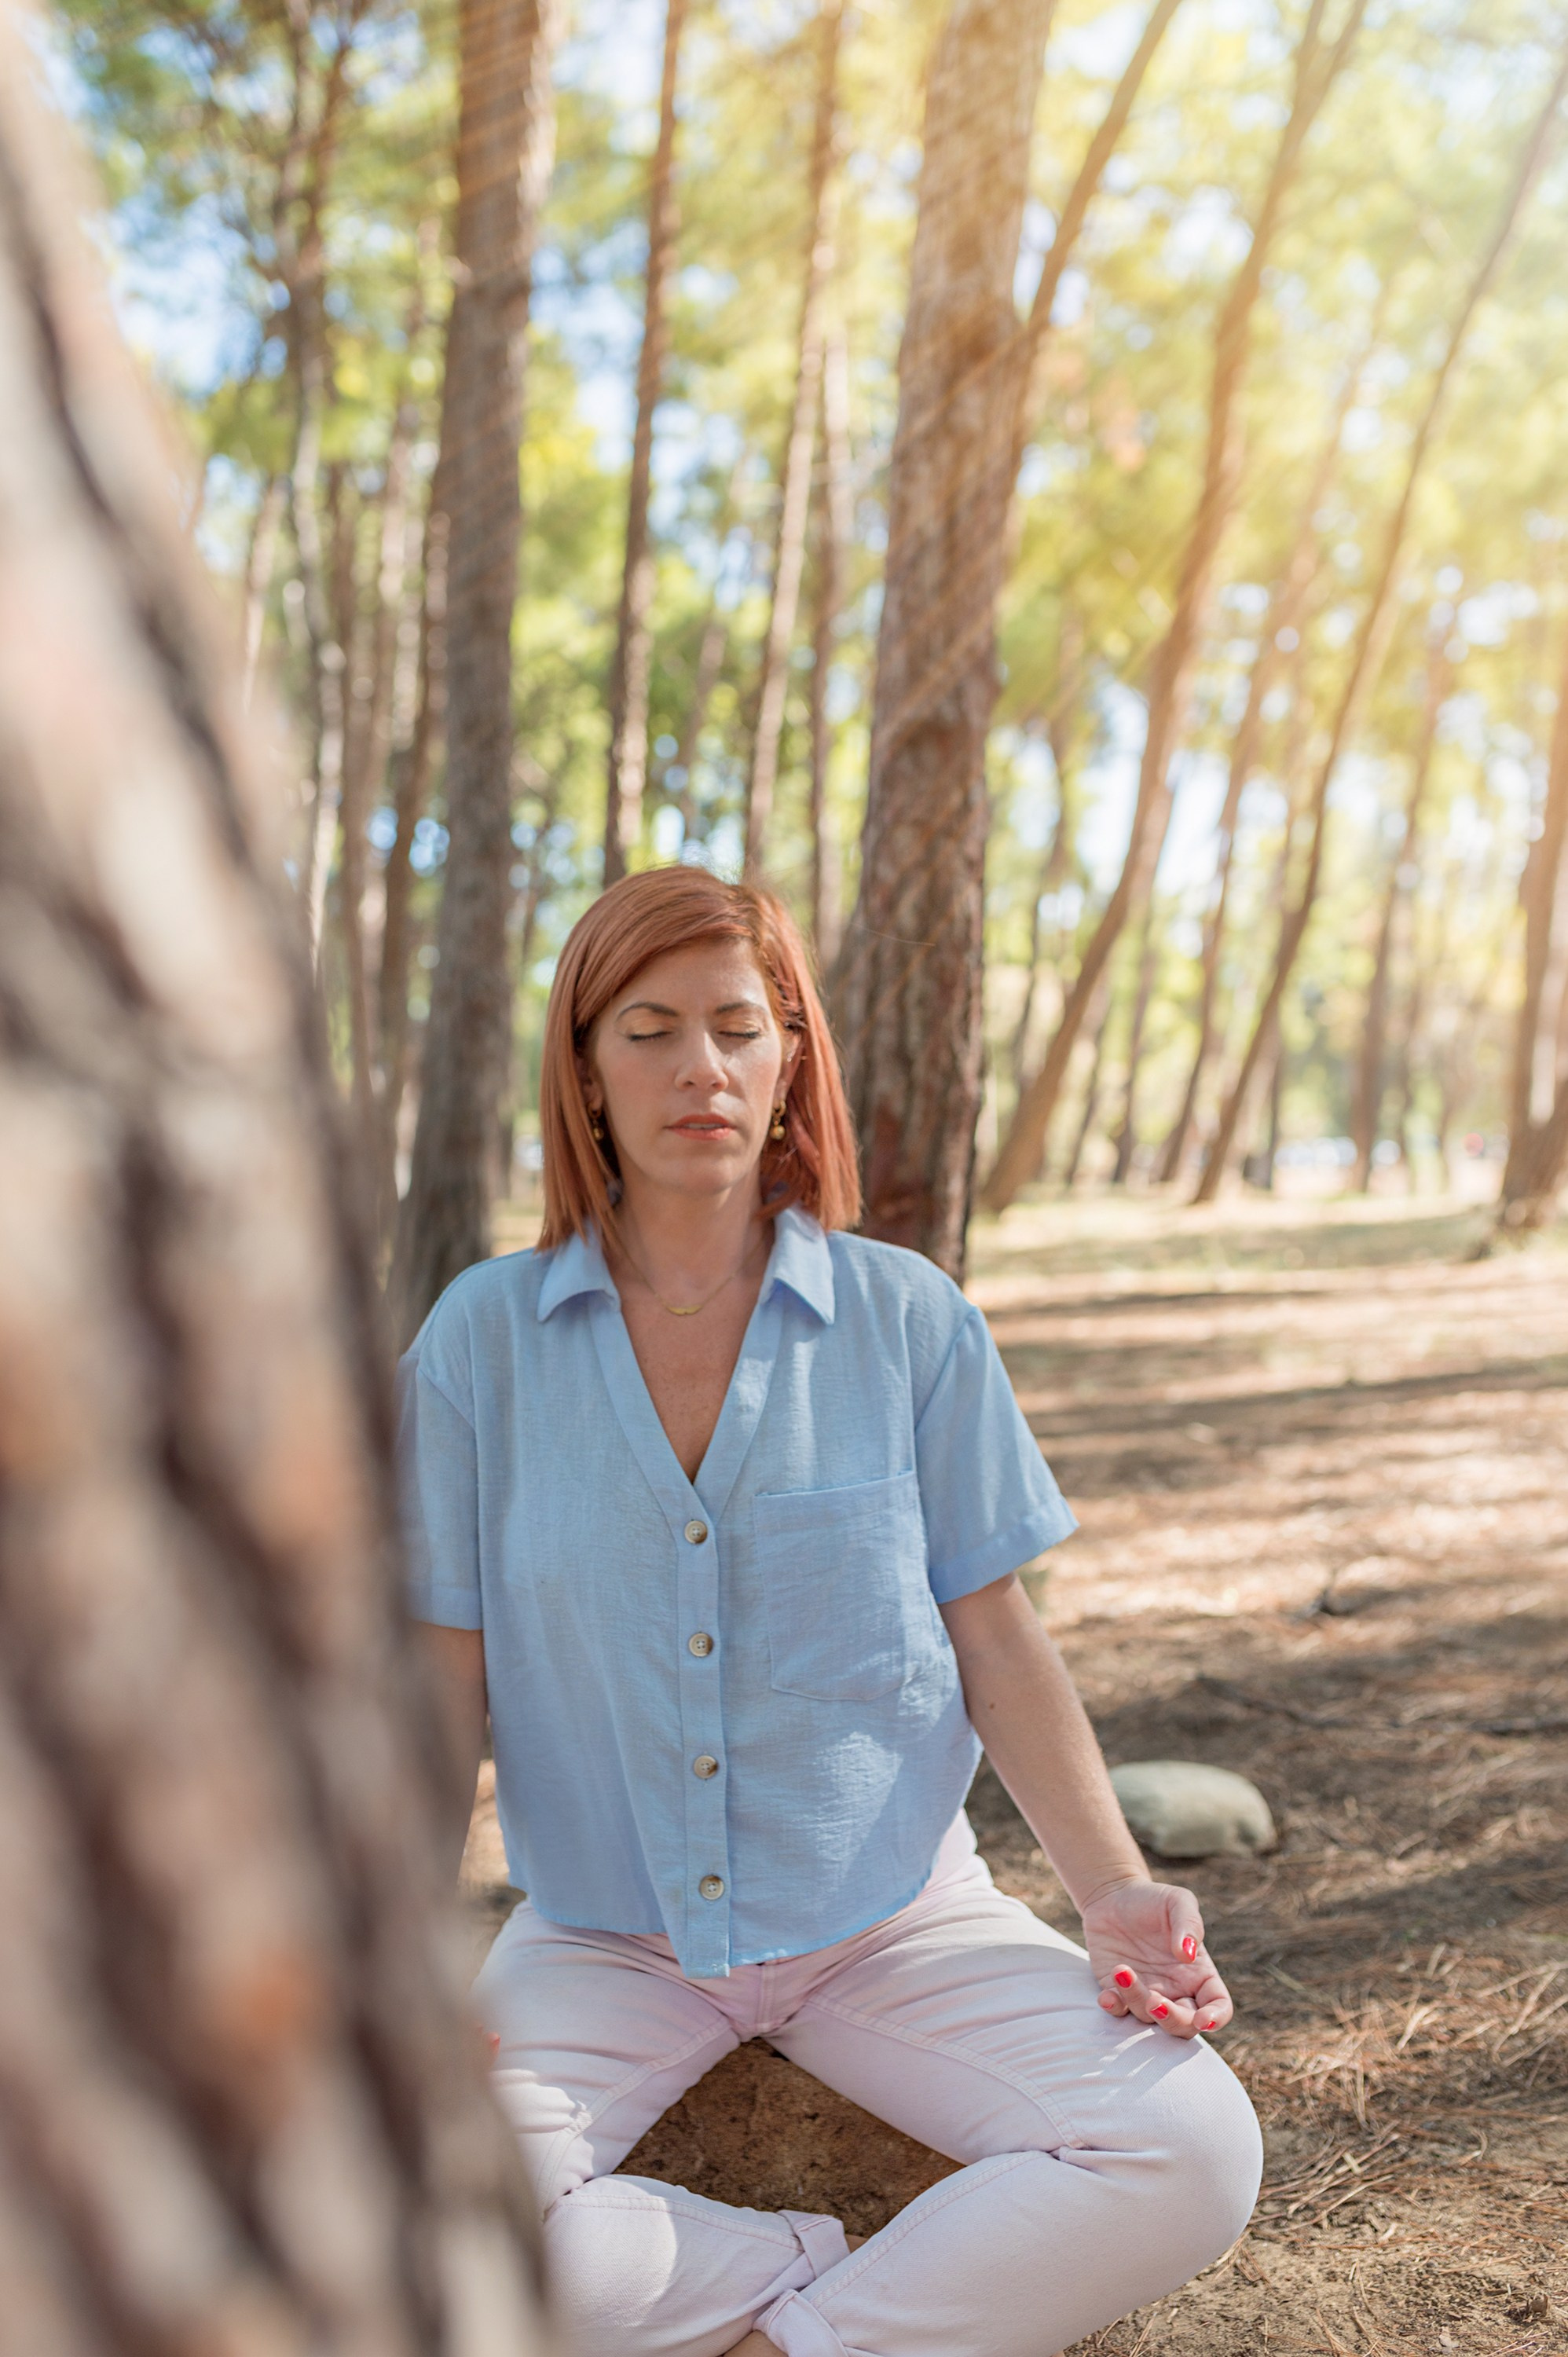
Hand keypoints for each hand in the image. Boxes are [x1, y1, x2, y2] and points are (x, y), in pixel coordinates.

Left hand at [1079, 1878, 1233, 2039]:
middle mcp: (1176, 1990)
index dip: (1216, 2018)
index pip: (1218, 2006)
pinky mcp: (1118, 1991)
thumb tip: (1188, 1954)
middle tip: (1155, 2001)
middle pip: (1185, 2025)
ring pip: (1148, 2018)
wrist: (1113, 1896)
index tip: (1203, 2019)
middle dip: (1172, 2020)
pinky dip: (1114, 2007)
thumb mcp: (1178, 1901)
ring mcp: (1147, 1993)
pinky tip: (1107, 1995)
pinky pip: (1119, 2010)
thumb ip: (1189, 1924)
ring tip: (1122, 1970)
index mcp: (1199, 1973)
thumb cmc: (1153, 1900)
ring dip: (1136, 2001)